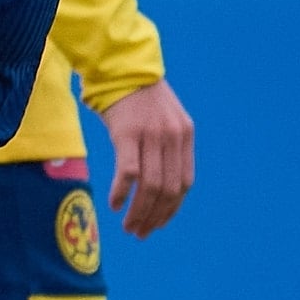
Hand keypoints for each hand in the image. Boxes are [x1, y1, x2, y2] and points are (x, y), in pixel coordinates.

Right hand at [100, 78, 193, 236]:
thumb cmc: (138, 96)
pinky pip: (129, 173)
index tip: (157, 224)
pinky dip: (122, 193)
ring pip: (150, 187)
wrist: (121, 66)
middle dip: (154, 217)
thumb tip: (161, 184)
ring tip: (128, 226)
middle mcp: (172, 137)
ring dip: (139, 212)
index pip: (184, 184)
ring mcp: (151, 135)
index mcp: (185, 135)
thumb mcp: (164, 119)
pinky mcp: (127, 133)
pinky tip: (114, 205)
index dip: (171, 209)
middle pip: (167, 190)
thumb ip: (168, 146)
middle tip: (139, 233)